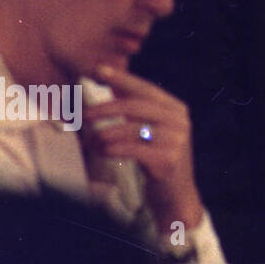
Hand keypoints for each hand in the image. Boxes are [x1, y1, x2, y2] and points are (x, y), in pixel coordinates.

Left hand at [81, 65, 204, 234]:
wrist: (176, 193)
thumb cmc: (158, 158)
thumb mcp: (150, 130)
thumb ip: (136, 109)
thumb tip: (114, 85)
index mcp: (175, 108)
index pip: (145, 88)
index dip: (122, 78)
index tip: (99, 70)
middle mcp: (179, 120)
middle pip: (138, 106)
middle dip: (107, 108)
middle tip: (85, 115)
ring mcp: (176, 140)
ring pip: (133, 129)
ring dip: (106, 134)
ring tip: (92, 141)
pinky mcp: (168, 160)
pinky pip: (134, 149)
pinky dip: (114, 149)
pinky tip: (103, 151)